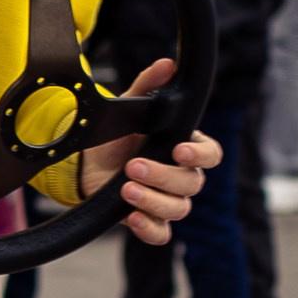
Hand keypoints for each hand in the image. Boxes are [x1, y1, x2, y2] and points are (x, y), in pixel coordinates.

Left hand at [83, 54, 219, 245]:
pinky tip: (132, 217)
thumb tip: (167, 64)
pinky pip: (161, 233)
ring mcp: (167, 200)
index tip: (179, 149)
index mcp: (185, 148)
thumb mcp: (130, 108)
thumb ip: (148, 86)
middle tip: (134, 165)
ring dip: (153, 200)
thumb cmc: (118, 135)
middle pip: (191, 184)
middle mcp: (181, 177)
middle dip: (162, 175)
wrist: (87, 163)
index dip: (200, 155)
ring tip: (126, 188)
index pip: (211, 155)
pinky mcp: (148, 219)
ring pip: (178, 209)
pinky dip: (149, 228)